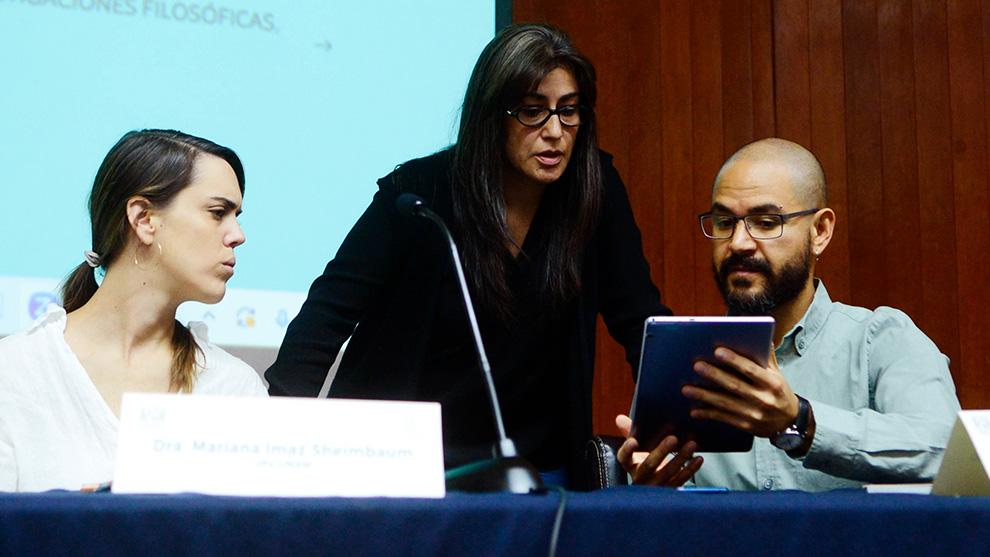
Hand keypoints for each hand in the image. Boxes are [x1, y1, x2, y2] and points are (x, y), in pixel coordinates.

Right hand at [614, 415, 702, 486]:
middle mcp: (641, 478)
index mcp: (631, 465)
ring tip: (692, 444)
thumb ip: (629, 432)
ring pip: (668, 472)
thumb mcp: (638, 450)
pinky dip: (690, 469)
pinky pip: (681, 480)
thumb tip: (620, 418)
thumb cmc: (646, 462)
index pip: (624, 457)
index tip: (633, 441)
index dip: (627, 450)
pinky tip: (698, 459)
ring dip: (681, 457)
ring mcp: (655, 486)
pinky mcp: (670, 491)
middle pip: (649, 465)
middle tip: (673, 438)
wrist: (655, 489)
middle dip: (661, 451)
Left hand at [682, 347, 797, 437]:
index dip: (734, 360)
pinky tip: (694, 410)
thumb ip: (766, 357)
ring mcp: (753, 414)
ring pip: (724, 402)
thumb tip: (760, 335)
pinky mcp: (745, 425)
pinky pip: (723, 418)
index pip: (750, 370)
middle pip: (734, 385)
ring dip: (704, 395)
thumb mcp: (777, 374)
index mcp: (771, 383)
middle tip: (696, 366)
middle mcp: (762, 398)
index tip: (717, 351)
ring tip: (686, 388)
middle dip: (714, 375)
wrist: (789, 423)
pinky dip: (707, 414)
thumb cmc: (779, 393)